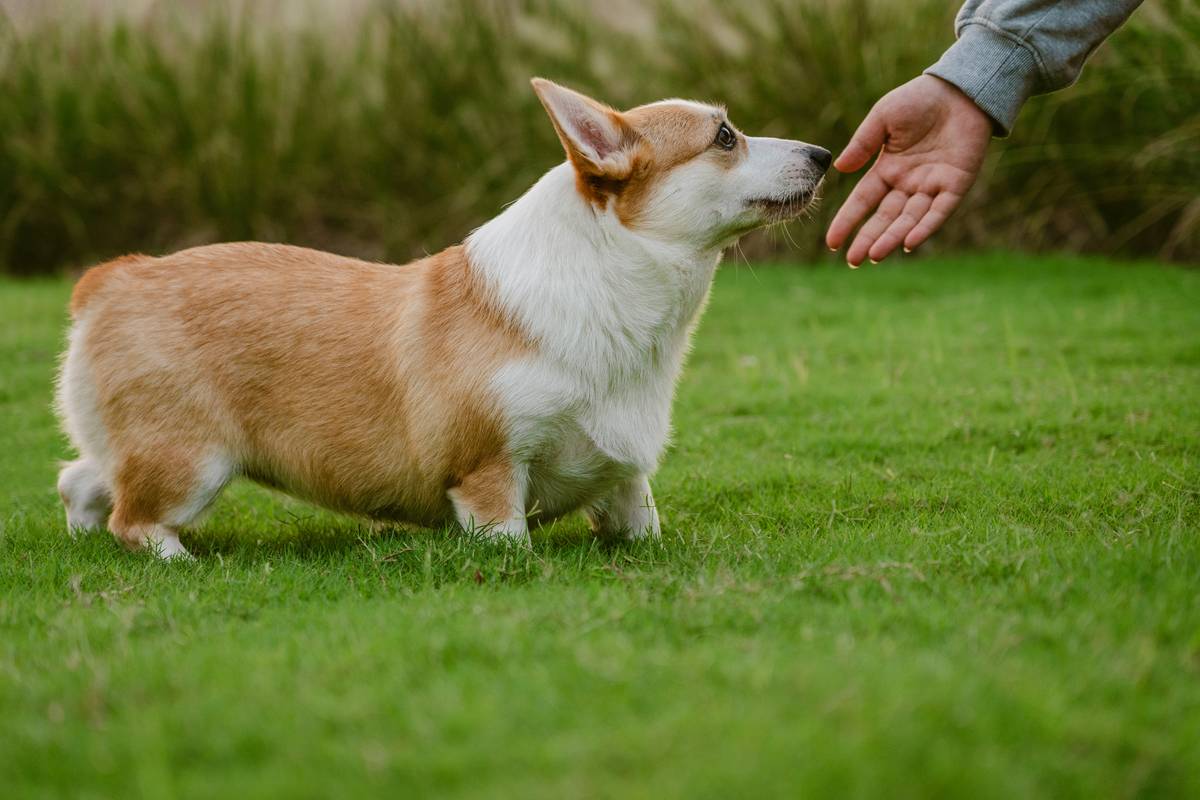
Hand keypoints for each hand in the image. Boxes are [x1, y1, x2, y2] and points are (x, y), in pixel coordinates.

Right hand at [825, 75, 992, 266]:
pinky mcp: (956, 183)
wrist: (961, 88)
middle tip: (852, 260)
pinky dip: (924, 227)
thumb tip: (839, 169)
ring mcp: (932, 185)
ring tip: (874, 255)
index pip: (863, 201)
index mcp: (888, 169)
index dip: (847, 221)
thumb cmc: (919, 99)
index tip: (832, 242)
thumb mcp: (883, 117)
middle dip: (868, 239)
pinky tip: (908, 242)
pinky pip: (939, 211)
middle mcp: (908, 183)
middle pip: (884, 217)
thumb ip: (862, 143)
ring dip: (891, 238)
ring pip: (909, 219)